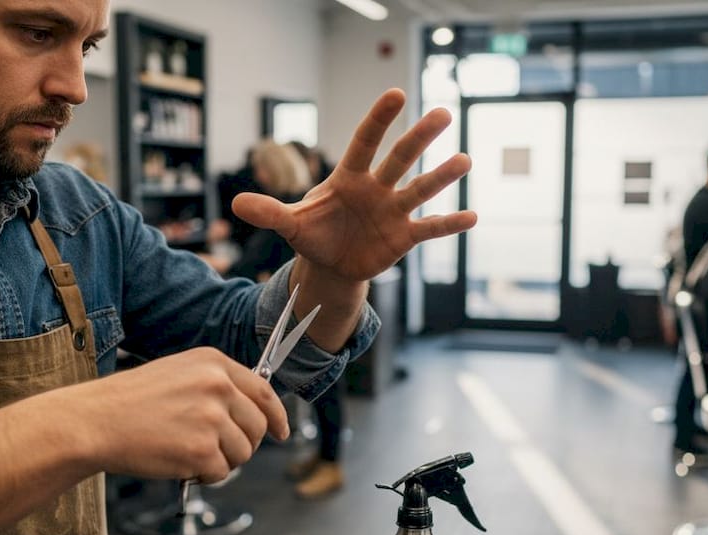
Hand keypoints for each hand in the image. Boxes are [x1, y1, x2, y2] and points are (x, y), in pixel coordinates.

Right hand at [60, 347, 288, 482]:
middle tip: (215, 451)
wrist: (95, 421)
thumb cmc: (130, 402)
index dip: (276, 416)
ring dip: (221, 461)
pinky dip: (204, 476)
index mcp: (213, 363)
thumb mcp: (178, 374)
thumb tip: (249, 413)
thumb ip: (215, 386)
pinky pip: (221, 473)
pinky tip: (179, 463)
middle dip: (242, 444)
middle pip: (257, 427)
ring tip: (186, 453)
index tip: (281, 432)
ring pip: (242, 453)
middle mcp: (218, 386)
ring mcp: (212, 418)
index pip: (263, 391)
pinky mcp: (202, 450)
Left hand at [230, 89, 475, 281]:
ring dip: (442, 176)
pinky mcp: (403, 237)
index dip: (379, 120)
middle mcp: (376, 188)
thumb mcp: (290, 225)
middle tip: (443, 113)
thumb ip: (269, 212)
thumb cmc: (314, 234)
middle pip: (399, 159)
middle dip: (419, 138)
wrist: (331, 265)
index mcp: (349, 177)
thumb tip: (235, 203)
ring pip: (420, 189)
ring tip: (464, 160)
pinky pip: (429, 228)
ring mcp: (393, 211)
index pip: (365, 142)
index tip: (397, 95)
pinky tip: (472, 216)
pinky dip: (449, 224)